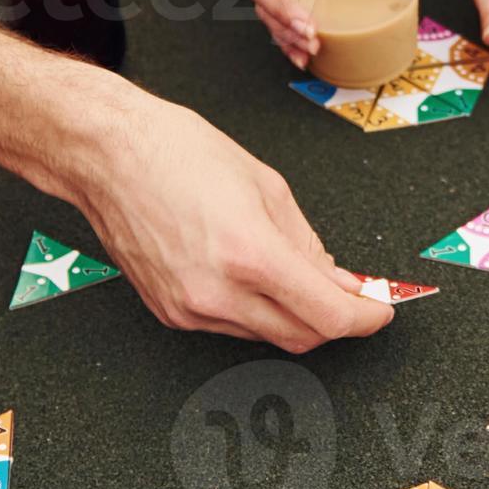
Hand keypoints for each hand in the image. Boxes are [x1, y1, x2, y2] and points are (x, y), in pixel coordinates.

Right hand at [74, 91, 392, 349]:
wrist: (108, 154)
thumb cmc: (178, 152)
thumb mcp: (267, 186)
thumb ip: (308, 244)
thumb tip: (338, 280)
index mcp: (250, 254)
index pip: (329, 315)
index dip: (366, 318)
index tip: (381, 310)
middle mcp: (217, 293)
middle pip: (303, 337)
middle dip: (336, 321)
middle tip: (352, 296)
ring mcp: (190, 309)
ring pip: (266, 335)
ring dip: (294, 316)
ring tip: (295, 275)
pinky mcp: (170, 313)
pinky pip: (230, 326)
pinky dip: (255, 311)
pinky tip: (253, 278)